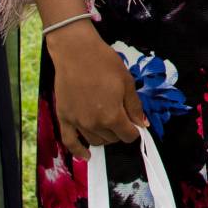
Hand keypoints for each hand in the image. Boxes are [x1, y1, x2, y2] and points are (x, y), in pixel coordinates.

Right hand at [45, 25, 144, 157]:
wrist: (76, 52)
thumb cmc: (105, 63)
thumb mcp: (127, 82)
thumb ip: (135, 107)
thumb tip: (142, 125)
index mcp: (112, 116)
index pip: (128, 135)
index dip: (134, 130)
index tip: (134, 123)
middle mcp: (94, 124)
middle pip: (112, 139)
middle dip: (120, 131)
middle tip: (121, 117)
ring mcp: (77, 122)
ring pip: (95, 141)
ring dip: (105, 136)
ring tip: (107, 124)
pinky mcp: (64, 118)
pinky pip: (70, 142)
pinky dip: (78, 152)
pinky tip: (86, 156)